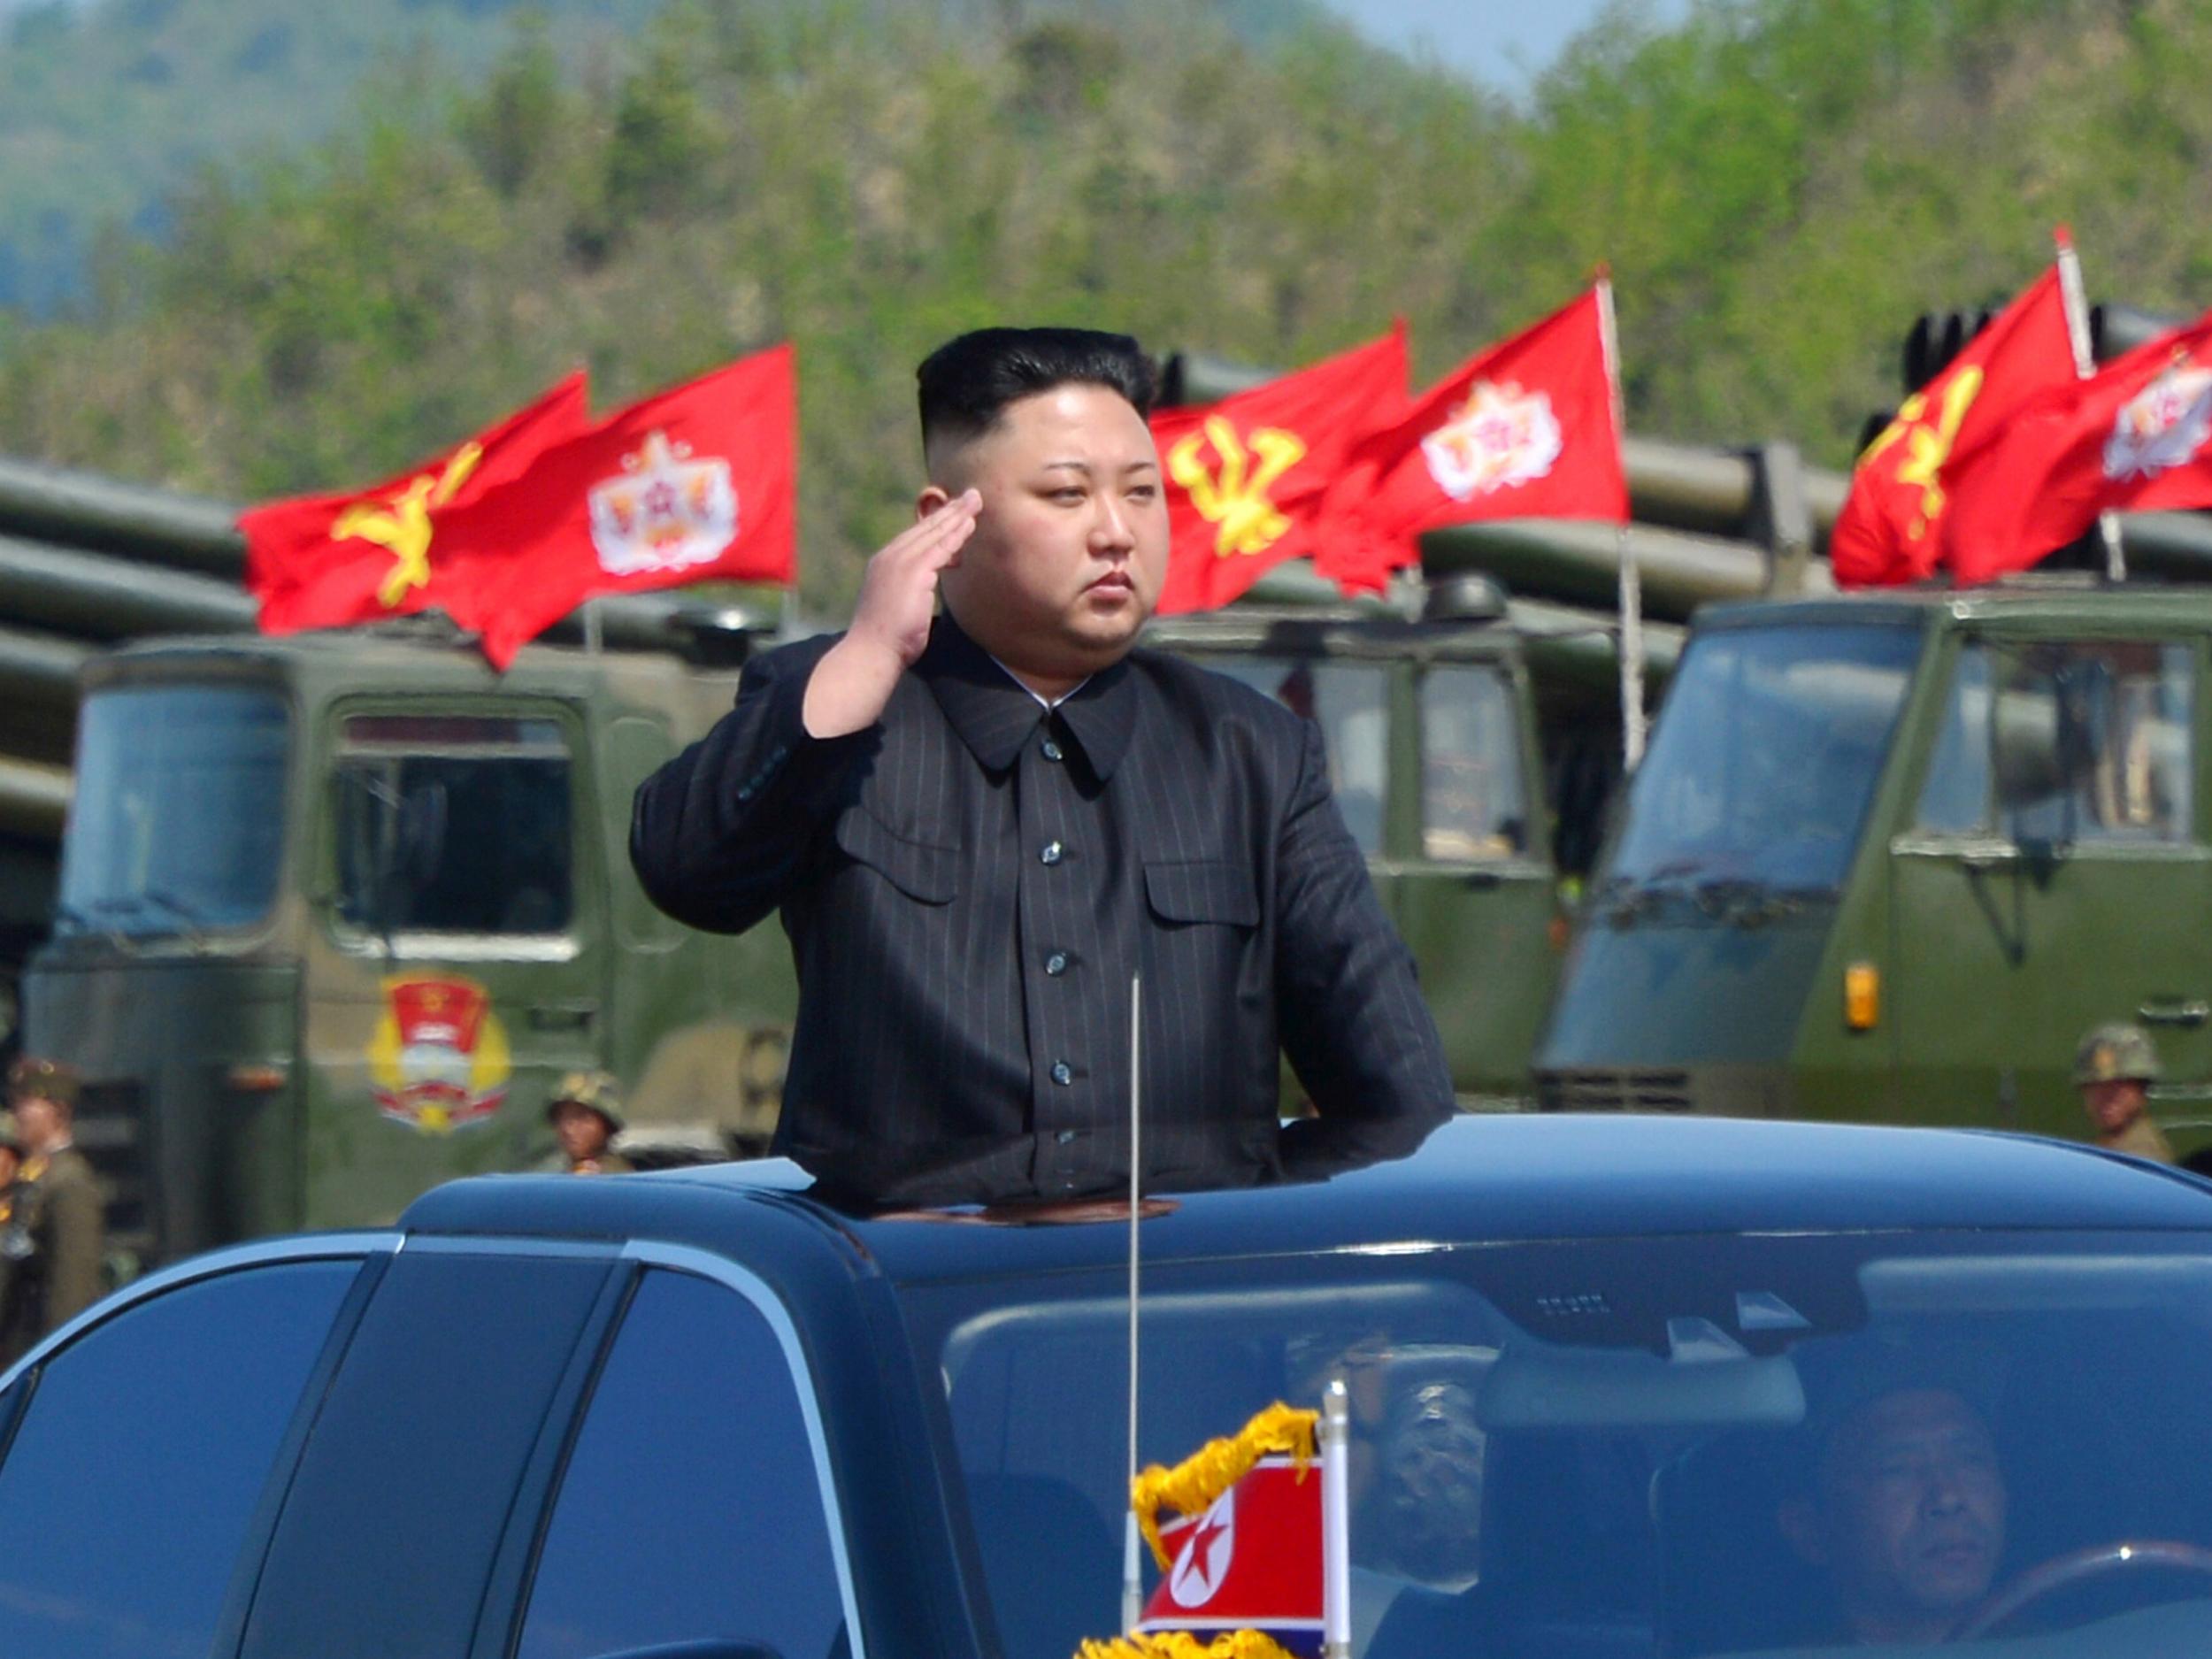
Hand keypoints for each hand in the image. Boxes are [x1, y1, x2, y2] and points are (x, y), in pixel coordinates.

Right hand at [804, 489, 979, 737]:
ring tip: (976, 501)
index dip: (937, 523)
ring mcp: (899, 562)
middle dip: (950, 511)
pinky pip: (940, 548)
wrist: (871, 652)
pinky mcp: (912, 571)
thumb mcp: (900, 607)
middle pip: (925, 528)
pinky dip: (956, 534)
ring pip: (934, 533)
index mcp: (884, 564)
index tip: (956, 512)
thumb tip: (925, 591)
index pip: (915, 537)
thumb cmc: (886, 640)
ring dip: (957, 516)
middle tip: (972, 496)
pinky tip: (970, 524)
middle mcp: (889, 557)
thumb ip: (913, 592)